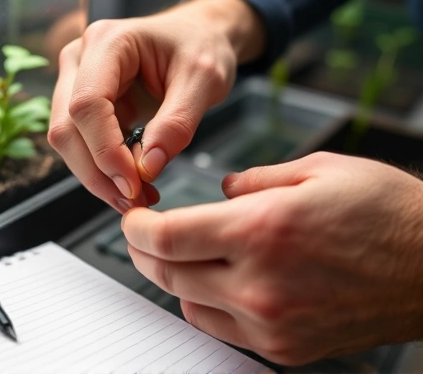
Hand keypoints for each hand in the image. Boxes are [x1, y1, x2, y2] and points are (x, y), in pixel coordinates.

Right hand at [48, 0, 264, 212]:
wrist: (198, 36)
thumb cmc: (202, 46)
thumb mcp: (204, 80)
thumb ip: (177, 123)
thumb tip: (148, 168)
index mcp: (108, 42)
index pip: (87, 105)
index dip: (106, 151)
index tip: (134, 185)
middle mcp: (81, 59)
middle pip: (67, 128)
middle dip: (98, 173)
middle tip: (135, 202)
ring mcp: (78, 81)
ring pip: (68, 141)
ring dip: (99, 177)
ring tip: (138, 197)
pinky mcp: (86, 104)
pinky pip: (83, 144)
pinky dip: (104, 170)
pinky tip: (133, 185)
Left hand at [122, 152, 422, 365]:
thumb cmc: (384, 212)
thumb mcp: (315, 169)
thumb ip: (254, 179)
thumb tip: (222, 191)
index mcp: (263, 230)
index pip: (167, 237)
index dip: (136, 227)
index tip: (132, 218)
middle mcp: (261, 284)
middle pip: (167, 272)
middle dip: (143, 251)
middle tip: (142, 233)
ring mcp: (272, 323)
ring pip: (187, 303)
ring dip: (172, 276)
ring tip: (180, 253)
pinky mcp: (285, 346)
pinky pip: (220, 327)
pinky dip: (204, 302)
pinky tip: (215, 281)